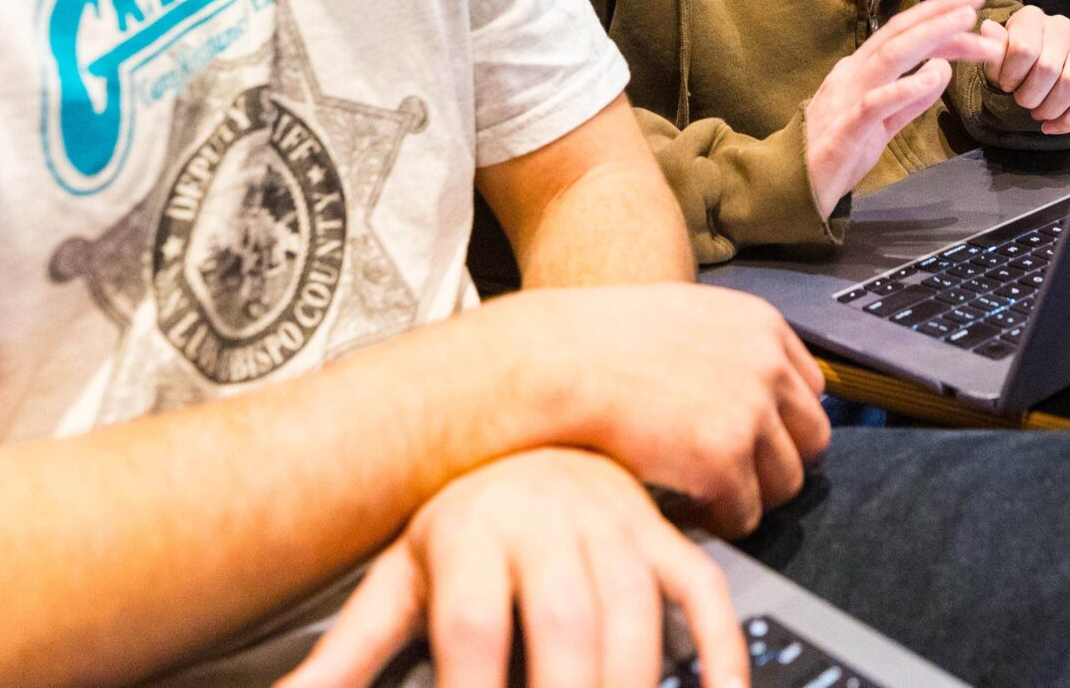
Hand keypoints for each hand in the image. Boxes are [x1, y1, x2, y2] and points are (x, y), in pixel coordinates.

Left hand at [278, 450, 746, 687]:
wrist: (531, 409)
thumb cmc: (460, 520)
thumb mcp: (399, 576)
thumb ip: (347, 655)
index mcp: (473, 532)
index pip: (473, 627)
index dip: (474, 687)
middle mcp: (550, 522)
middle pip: (563, 624)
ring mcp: (617, 526)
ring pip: (638, 616)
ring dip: (636, 685)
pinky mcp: (666, 537)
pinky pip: (706, 592)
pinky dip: (721, 651)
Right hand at [486, 285, 827, 534]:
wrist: (559, 363)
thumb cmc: (601, 341)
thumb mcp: (685, 316)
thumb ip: (730, 346)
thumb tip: (753, 384)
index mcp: (761, 325)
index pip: (810, 389)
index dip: (781, 422)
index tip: (753, 442)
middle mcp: (767, 365)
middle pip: (812, 439)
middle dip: (776, 463)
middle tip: (734, 479)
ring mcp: (751, 413)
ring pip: (786, 483)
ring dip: (749, 495)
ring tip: (706, 497)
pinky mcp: (726, 460)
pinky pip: (745, 514)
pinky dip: (718, 520)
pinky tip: (684, 508)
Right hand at [803, 0, 997, 217]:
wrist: (791, 188)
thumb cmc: (836, 154)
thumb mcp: (882, 123)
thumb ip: (911, 100)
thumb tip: (941, 68)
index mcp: (859, 71)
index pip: (901, 33)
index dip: (936, 14)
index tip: (971, 2)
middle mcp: (852, 75)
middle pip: (899, 33)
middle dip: (940, 13)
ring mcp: (846, 99)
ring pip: (890, 56)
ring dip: (930, 35)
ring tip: (965, 21)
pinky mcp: (845, 131)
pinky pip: (875, 103)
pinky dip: (906, 86)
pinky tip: (934, 74)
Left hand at [977, 5, 1069, 133]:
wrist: (1036, 74)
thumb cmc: (1012, 66)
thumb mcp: (996, 59)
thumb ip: (994, 48)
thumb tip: (989, 28)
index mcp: (1032, 17)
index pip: (1024, 49)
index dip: (1011, 76)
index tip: (1006, 86)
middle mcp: (1061, 26)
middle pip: (1048, 67)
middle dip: (1030, 95)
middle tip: (1023, 103)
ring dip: (1051, 107)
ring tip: (1038, 113)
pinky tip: (1053, 126)